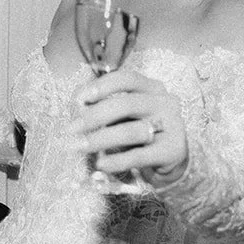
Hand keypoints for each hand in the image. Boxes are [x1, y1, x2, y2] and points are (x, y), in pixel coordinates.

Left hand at [68, 66, 187, 185]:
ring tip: (78, 147)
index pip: (126, 79)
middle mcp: (164, 102)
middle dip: (94, 117)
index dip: (102, 86)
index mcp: (152, 87)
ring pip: (131, 131)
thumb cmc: (142, 130)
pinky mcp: (172, 150)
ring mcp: (171, 126)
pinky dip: (117, 160)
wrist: (173, 157)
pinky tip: (101, 164)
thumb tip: (77, 106)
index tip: (80, 98)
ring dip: (100, 140)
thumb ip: (107, 106)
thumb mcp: (127, 114)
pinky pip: (139, 155)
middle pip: (126, 104)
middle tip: (70, 129)